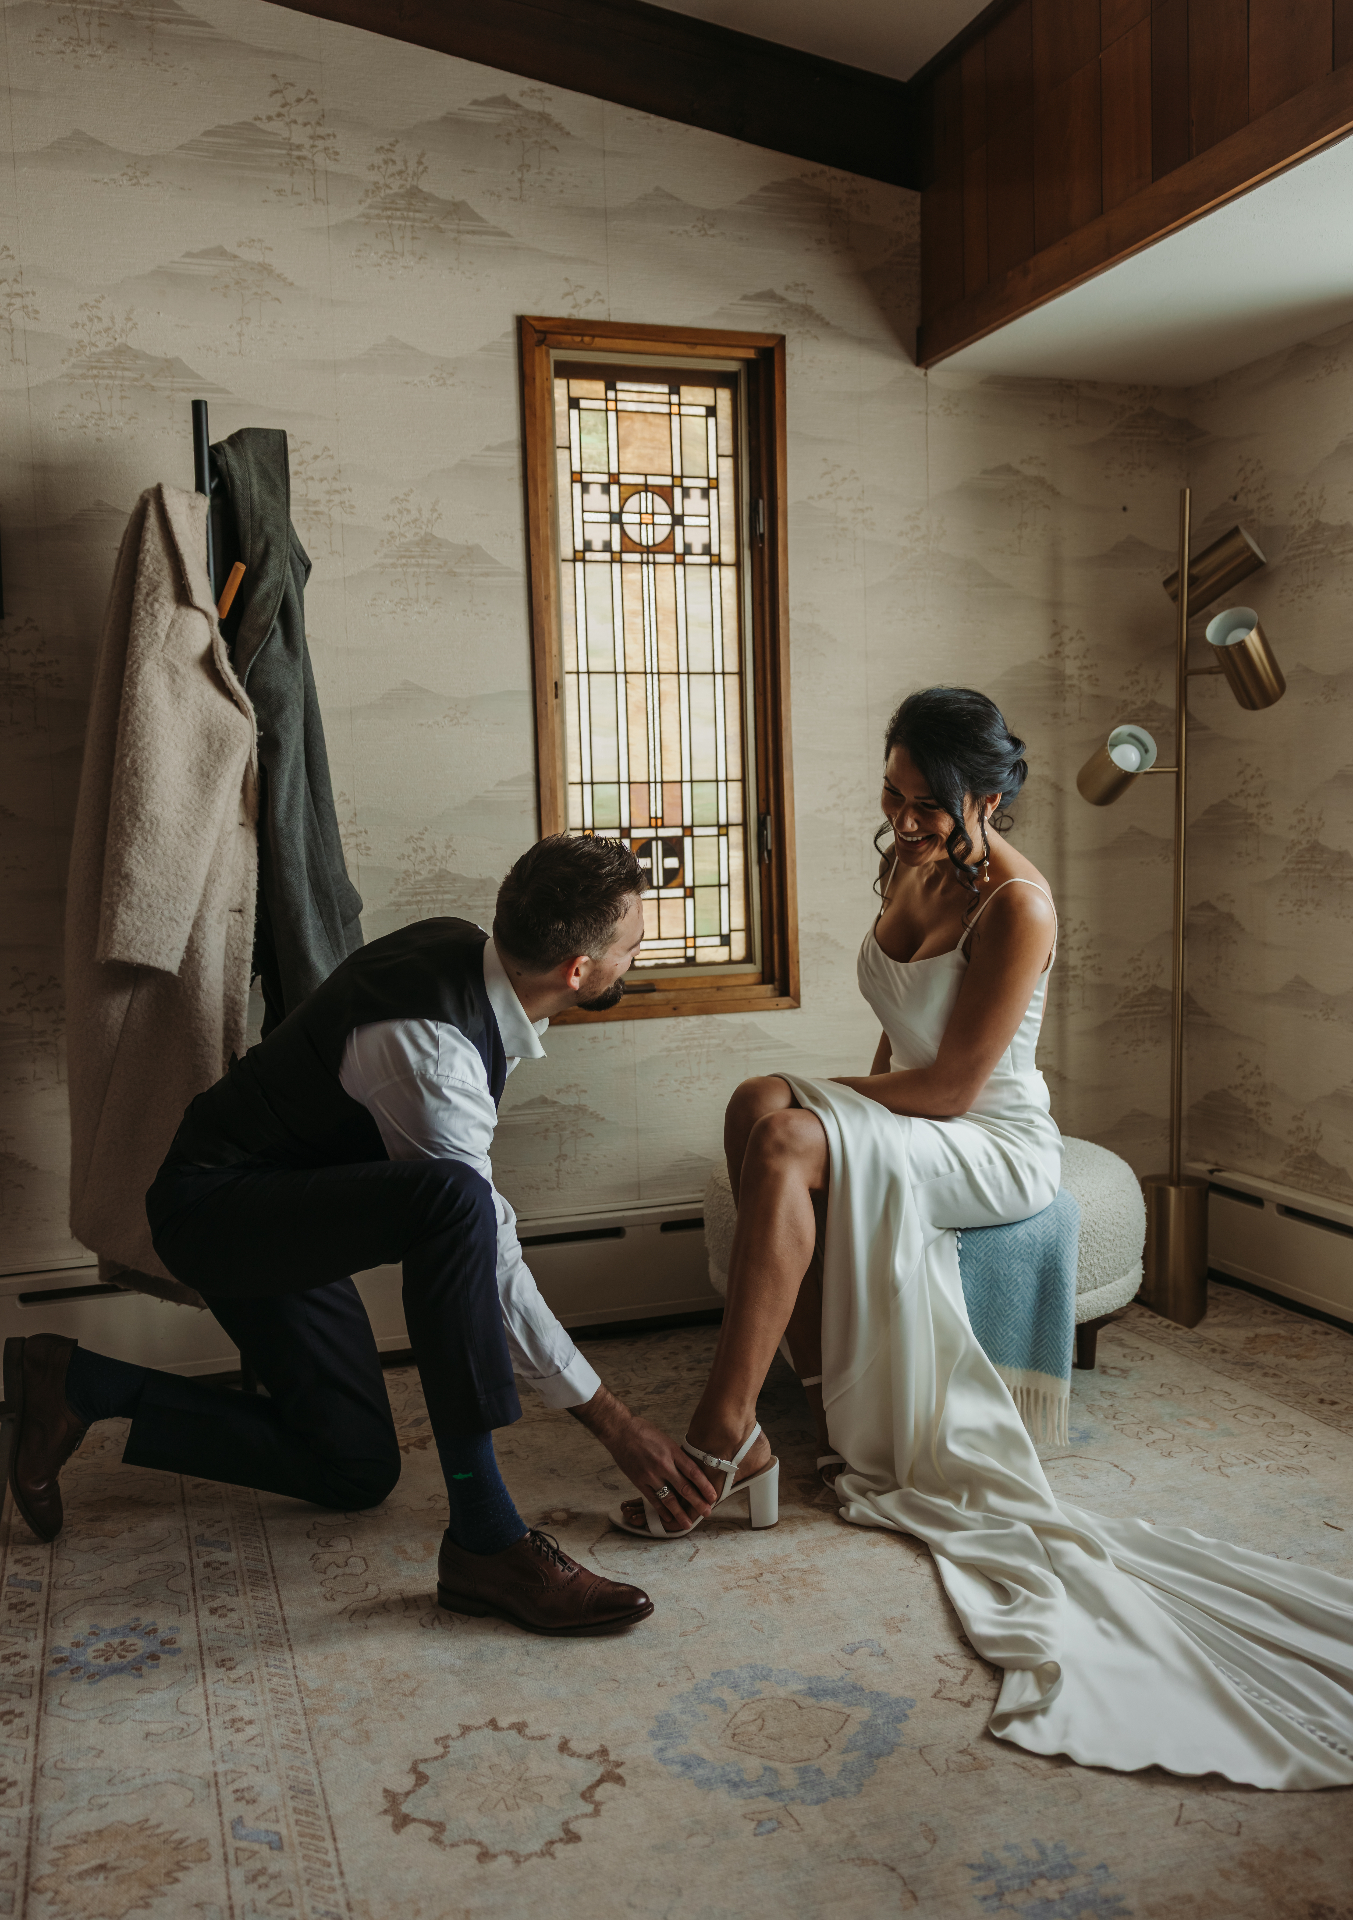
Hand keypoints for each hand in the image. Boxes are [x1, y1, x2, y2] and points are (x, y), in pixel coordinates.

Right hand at [569, 1385, 716, 1529]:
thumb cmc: (644, 1431)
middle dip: (697, 1502)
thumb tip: (689, 1471)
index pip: (693, 1472)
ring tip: (688, 1523)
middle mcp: (663, 1464)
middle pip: (684, 1487)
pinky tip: (668, 1518)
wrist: (620, 1431)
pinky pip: (652, 1499)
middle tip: (707, 1513)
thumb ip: (676, 1456)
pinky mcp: (638, 1481)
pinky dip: (661, 1510)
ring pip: (668, 1498)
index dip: (704, 1486)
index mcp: (672, 1451)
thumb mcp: (666, 1440)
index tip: (713, 1496)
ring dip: (679, 1513)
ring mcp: (650, 1474)